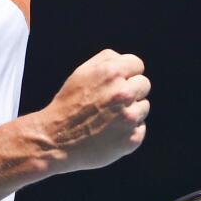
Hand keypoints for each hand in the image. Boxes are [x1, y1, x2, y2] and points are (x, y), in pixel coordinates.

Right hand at [37, 49, 149, 172]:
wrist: (56, 140)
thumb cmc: (69, 104)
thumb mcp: (82, 72)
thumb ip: (107, 59)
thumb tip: (126, 60)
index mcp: (112, 73)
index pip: (137, 64)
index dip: (127, 73)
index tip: (118, 82)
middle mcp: (124, 93)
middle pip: (144, 84)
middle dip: (131, 90)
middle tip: (111, 101)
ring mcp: (129, 118)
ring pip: (144, 106)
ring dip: (131, 110)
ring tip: (109, 118)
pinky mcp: (132, 139)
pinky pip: (140, 128)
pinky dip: (129, 130)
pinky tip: (110, 132)